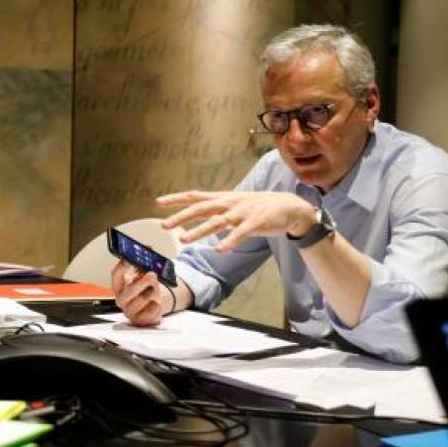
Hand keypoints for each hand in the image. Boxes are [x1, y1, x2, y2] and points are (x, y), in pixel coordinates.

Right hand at [111, 259, 167, 325]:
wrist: (155, 306)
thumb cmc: (147, 289)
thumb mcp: (145, 275)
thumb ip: (144, 263)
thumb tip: (149, 248)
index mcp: (119, 286)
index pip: (116, 274)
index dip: (122, 266)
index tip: (131, 259)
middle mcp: (122, 299)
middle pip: (128, 291)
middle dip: (142, 282)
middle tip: (152, 274)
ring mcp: (130, 311)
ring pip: (141, 301)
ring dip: (152, 293)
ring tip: (155, 291)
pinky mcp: (140, 320)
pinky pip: (150, 311)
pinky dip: (156, 306)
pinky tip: (156, 303)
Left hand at [158, 191, 315, 252]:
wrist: (289, 206)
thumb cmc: (257, 207)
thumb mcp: (233, 204)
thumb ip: (214, 210)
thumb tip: (194, 215)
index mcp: (222, 198)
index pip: (195, 196)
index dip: (176, 198)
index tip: (158, 202)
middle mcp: (229, 203)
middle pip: (201, 208)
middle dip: (181, 217)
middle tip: (164, 225)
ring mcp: (242, 213)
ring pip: (217, 222)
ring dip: (199, 231)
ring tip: (184, 240)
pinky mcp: (256, 223)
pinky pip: (240, 234)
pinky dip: (229, 242)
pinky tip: (219, 250)